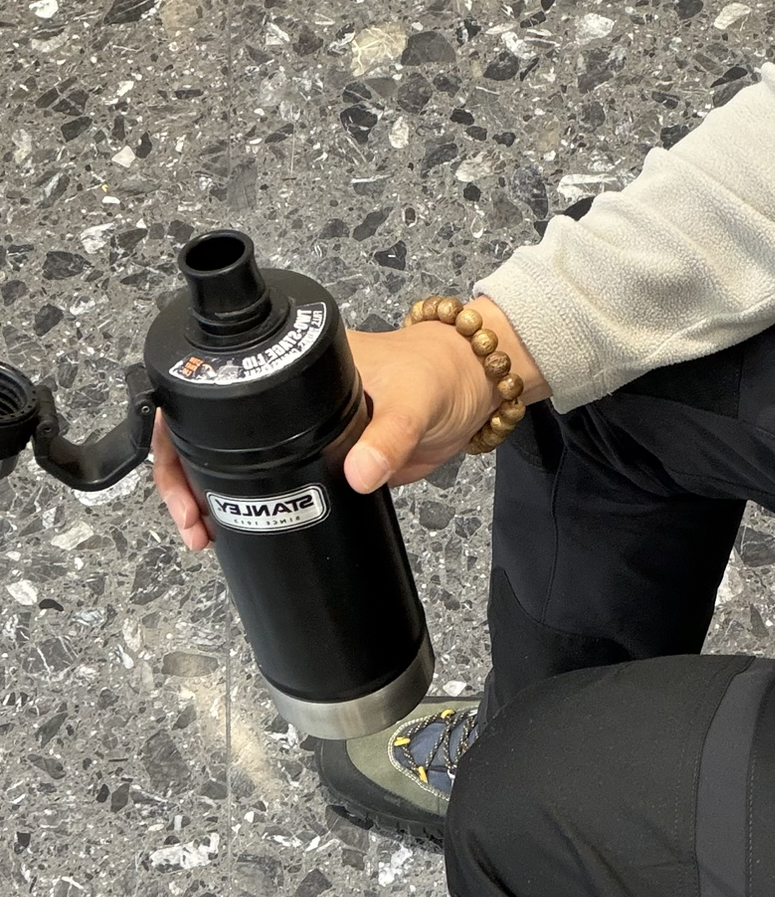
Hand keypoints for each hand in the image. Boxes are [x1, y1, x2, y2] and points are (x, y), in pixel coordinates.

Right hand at [150, 296, 547, 547]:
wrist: (471, 390)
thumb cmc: (440, 372)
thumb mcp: (414, 400)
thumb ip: (389, 436)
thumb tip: (359, 472)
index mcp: (290, 359)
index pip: (211, 386)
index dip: (180, 432)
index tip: (184, 479)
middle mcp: (282, 392)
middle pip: (205, 431)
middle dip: (185, 478)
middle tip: (193, 523)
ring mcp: (296, 426)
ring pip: (232, 461)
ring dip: (211, 497)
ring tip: (206, 536)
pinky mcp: (320, 456)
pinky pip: (274, 481)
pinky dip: (253, 506)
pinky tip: (238, 532)